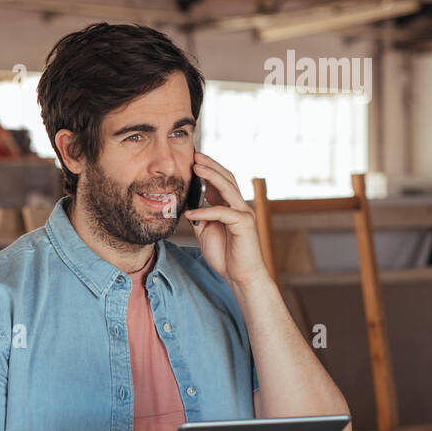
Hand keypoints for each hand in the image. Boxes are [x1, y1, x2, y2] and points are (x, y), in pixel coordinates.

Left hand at [183, 151, 270, 286]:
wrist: (240, 276)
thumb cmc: (225, 255)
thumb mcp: (206, 232)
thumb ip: (200, 217)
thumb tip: (187, 204)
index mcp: (230, 206)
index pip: (221, 181)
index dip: (208, 169)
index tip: (192, 159)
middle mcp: (239, 206)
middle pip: (226, 178)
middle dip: (210, 165)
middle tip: (194, 154)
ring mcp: (244, 213)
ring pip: (227, 188)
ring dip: (210, 176)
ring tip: (195, 167)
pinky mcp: (244, 224)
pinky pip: (222, 212)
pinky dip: (205, 210)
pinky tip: (190, 212)